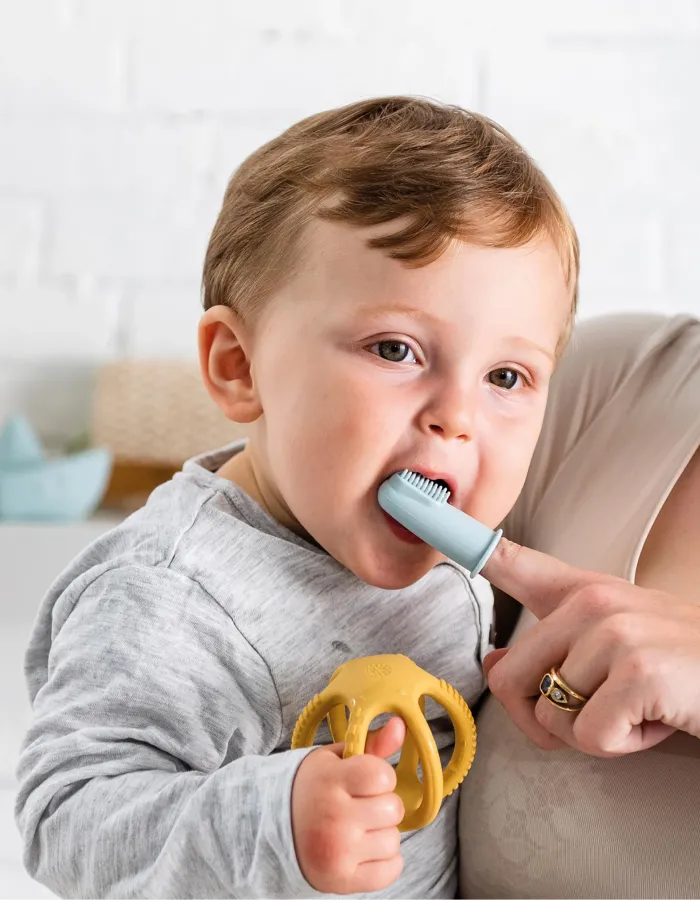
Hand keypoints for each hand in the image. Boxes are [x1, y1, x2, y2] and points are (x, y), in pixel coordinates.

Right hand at [291, 717, 405, 893]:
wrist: (272, 829)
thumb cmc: (312, 788)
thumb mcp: (334, 760)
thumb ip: (371, 745)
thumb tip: (401, 725)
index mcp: (330, 782)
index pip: (383, 775)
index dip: (381, 775)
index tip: (366, 779)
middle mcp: (334, 818)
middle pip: (394, 809)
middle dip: (383, 804)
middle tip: (361, 804)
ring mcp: (338, 852)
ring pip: (394, 840)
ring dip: (383, 833)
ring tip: (359, 828)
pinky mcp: (342, 881)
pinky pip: (391, 870)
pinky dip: (385, 861)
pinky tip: (364, 849)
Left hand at [481, 539, 699, 756]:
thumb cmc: (685, 665)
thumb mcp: (616, 645)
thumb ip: (553, 650)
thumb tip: (494, 664)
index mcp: (585, 592)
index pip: (513, 564)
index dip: (468, 547)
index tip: (438, 526)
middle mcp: (593, 603)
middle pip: (510, 678)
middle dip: (543, 718)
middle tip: (594, 713)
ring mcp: (614, 634)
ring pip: (551, 716)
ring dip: (594, 734)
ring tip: (638, 709)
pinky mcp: (638, 672)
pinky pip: (590, 737)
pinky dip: (621, 745)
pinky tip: (654, 722)